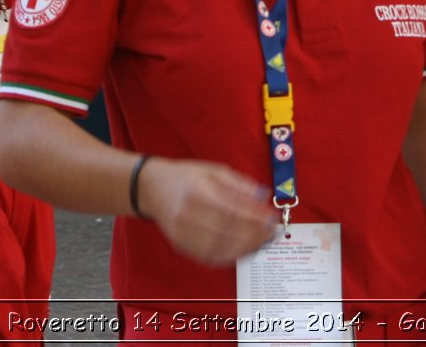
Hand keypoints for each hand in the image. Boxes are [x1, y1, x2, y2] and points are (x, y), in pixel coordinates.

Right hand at [136, 158, 279, 265]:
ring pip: (218, 248)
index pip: (232, 209)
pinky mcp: (180, 245)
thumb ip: (240, 183)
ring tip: (262, 242)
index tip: (272, 218)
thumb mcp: (214, 170)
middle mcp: (187, 214)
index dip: (255, 217)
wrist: (153, 188)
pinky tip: (243, 250)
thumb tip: (263, 197)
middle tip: (271, 232)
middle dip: (254, 234)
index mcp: (198, 191)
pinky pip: (207, 256)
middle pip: (226, 231)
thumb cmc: (187, 177)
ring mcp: (182, 232)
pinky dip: (229, 256)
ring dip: (244, 248)